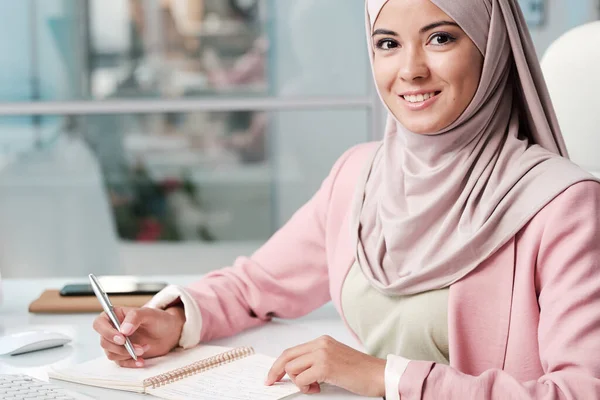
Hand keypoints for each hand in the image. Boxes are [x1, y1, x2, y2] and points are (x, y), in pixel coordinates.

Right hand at [92, 306, 184, 367]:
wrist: (168, 333)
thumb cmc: (158, 319)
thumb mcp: (148, 313)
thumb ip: (135, 317)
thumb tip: (123, 330)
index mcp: (115, 315)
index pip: (99, 323)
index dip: (107, 332)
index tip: (122, 338)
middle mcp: (113, 330)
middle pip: (104, 342)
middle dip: (121, 347)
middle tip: (138, 347)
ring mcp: (117, 343)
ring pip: (111, 354)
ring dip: (127, 354)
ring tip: (144, 349)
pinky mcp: (123, 354)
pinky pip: (120, 362)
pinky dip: (130, 363)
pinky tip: (141, 361)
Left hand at [265, 335, 385, 396]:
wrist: (378, 374)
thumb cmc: (360, 371)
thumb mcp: (334, 359)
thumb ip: (315, 361)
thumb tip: (294, 372)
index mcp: (322, 340)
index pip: (292, 350)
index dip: (278, 363)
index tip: (272, 374)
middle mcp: (320, 344)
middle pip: (287, 357)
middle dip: (276, 371)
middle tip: (272, 382)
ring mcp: (322, 354)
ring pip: (293, 368)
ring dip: (299, 382)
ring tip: (314, 387)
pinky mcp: (325, 366)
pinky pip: (302, 379)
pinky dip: (306, 387)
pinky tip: (318, 388)